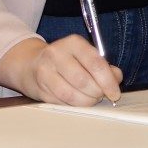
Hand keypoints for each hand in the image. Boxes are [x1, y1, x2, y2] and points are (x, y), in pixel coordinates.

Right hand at [0, 35, 121, 105]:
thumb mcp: (85, 55)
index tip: (115, 93)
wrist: (31, 64)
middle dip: (97, 93)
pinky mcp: (39, 88)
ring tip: (91, 99)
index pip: (95, 63)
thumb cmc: (66, 60)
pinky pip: (61, 102)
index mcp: (73, 43)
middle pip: (83, 81)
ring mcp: (45, 72)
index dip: (108, 81)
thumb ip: (104, 66)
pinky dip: (74, 105)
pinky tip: (78, 101)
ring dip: (86, 101)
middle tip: (102, 96)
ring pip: (71, 94)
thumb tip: (116, 78)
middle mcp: (57, 54)